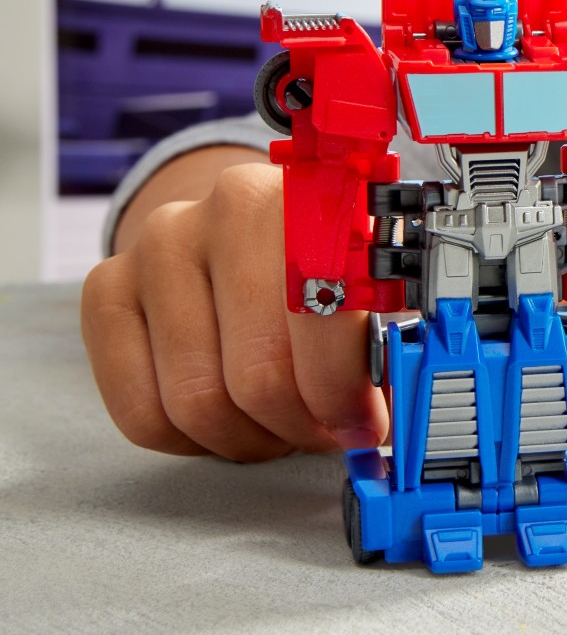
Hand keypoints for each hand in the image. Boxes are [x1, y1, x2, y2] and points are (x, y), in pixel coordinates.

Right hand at [81, 162, 386, 461]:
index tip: (363, 426)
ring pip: (197, 402)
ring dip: (249, 437)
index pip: (324, 318)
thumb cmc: (321, 267)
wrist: (247, 226)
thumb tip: (383, 424)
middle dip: (299, 425)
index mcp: (313, 199)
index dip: (344, 392)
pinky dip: (191, 439)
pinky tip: (226, 414)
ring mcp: (161, 244)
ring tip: (278, 421)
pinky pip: (142, 413)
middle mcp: (231, 208)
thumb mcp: (372, 287)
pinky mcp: (109, 285)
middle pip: (258, 377)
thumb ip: (385, 343)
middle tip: (322, 429)